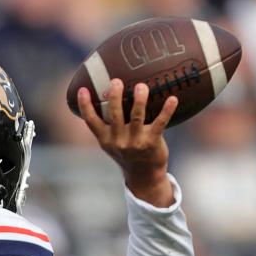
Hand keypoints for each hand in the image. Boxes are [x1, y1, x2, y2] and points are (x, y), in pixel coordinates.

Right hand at [77, 80, 177, 207]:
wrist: (145, 175)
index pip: (92, 121)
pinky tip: (172, 99)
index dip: (85, 106)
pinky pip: (160, 123)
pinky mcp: (152, 142)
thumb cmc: (129, 152)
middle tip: (116, 81)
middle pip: (114, 115)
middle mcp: (118, 141)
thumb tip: (107, 94)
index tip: (83, 90)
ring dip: (139, 100)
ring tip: (141, 86)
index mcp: (106, 139)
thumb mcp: (113, 142)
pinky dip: (167, 111)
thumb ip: (109, 124)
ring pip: (136, 117)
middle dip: (114, 97)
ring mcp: (135, 142)